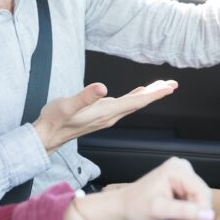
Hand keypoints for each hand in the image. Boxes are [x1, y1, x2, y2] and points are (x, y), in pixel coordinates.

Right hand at [33, 80, 176, 153]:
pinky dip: (135, 97)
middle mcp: (109, 116)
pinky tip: (138, 94)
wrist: (47, 136)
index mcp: (105, 112)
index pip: (135, 102)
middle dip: (156, 93)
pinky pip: (124, 105)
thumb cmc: (55, 120)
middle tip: (172, 84)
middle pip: (138, 104)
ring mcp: (106, 116)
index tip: (169, 87)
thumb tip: (102, 88)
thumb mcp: (67, 105)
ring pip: (133, 104)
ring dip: (148, 95)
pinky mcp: (101, 115)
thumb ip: (85, 97)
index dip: (153, 94)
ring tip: (161, 86)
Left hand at [63, 157, 213, 219]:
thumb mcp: (160, 210)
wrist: (122, 207)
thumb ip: (185, 212)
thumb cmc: (135, 207)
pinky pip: (191, 202)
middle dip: (190, 217)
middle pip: (201, 198)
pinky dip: (183, 215)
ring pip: (197, 202)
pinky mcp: (180, 183)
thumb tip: (210, 216)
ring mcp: (181, 174)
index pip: (203, 193)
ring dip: (186, 218)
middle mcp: (182, 167)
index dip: (201, 214)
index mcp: (177, 169)